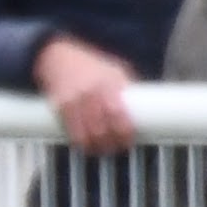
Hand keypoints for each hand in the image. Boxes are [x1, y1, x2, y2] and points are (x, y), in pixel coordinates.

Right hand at [32, 34, 134, 153]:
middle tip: (117, 147)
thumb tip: (146, 111)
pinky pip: (72, 134)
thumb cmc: (94, 68)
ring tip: (102, 148)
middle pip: (101, 130)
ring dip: (96, 147)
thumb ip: (128, 91)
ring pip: (85, 136)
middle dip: (111, 143)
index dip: (124, 132)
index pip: (118, 114)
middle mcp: (89, 92)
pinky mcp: (60, 109)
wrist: (61, 58)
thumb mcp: (116, 71)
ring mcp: (73, 101)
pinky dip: (81, 143)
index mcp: (107, 83)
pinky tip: (87, 144)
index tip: (129, 139)